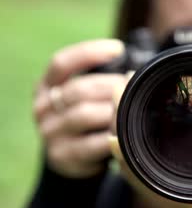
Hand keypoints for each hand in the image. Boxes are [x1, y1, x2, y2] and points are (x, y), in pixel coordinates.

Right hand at [33, 39, 125, 177]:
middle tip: (133, 87)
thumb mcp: (86, 96)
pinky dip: (111, 137)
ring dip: (113, 111)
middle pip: (80, 89)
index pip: (62, 63)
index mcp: (47, 86)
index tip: (118, 48)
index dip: (89, 52)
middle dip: (113, 86)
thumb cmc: (87, 117)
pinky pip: (92, 143)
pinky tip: (123, 134)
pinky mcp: (62, 156)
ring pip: (86, 115)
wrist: (71, 159)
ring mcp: (50, 133)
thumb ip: (100, 79)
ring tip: (131, 110)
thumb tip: (133, 70)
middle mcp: (43, 108)